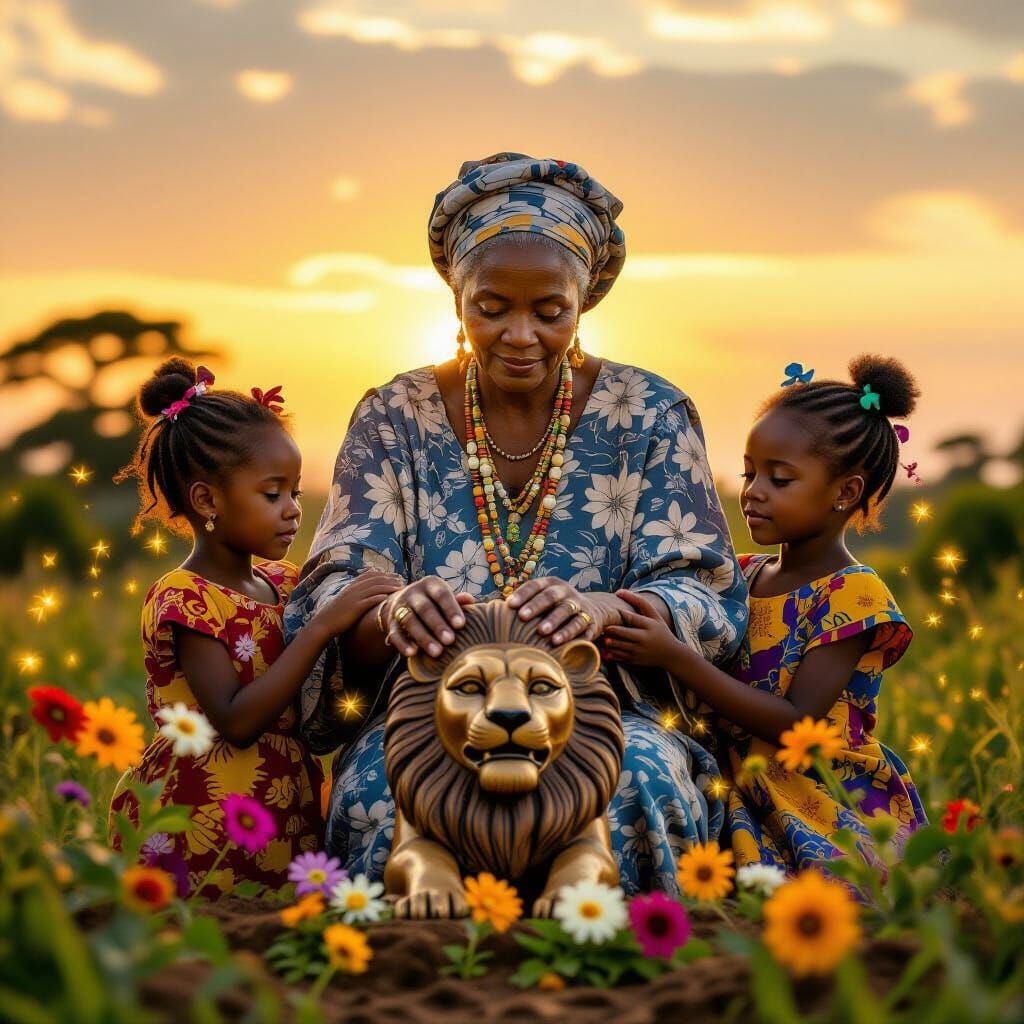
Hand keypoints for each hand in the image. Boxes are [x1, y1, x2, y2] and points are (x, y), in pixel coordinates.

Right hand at [313, 571, 404, 638]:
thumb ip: (357, 593)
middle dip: (390, 579)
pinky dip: (378, 597)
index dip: (384, 574)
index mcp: (352, 585)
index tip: (396, 575)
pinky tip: (387, 597)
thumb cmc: (337, 614)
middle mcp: (354, 589)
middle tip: (402, 580)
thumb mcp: (346, 599)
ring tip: (399, 588)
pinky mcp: (355, 608)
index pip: (370, 574)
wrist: (324, 623)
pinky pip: (368, 600)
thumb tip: (370, 592)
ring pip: (374, 588)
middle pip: (375, 579)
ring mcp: (354, 597)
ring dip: (388, 587)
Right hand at [382, 576, 475, 657]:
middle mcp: (413, 593)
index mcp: (430, 584)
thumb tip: (470, 600)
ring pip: (410, 621)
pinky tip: (412, 654)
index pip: (442, 595)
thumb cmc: (434, 603)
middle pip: (425, 609)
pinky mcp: (390, 623)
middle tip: (450, 641)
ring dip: (423, 637)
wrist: (403, 603)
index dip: (451, 609)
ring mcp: (399, 607)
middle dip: (437, 625)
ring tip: (436, 652)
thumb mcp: (445, 597)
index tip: (461, 625)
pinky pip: (395, 634)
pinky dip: (403, 644)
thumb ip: (457, 600)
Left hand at [505, 577, 619, 645]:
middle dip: (536, 606)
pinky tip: (558, 642)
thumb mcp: (544, 599)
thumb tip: (490, 612)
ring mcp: (579, 605)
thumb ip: (524, 604)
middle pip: (550, 596)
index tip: (509, 605)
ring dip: (554, 621)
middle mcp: (566, 592)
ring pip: (567, 611)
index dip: (522, 594)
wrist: (595, 610)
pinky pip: (580, 626)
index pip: (535, 585)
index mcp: (551, 584)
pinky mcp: (590, 620)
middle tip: (522, 616)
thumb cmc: (557, 608)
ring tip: (542, 632)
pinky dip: (570, 634)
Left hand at [602, 590, 683, 668]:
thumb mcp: (654, 615)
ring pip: (619, 646)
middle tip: (603, 626)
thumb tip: (619, 591)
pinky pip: (619, 656)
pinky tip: (604, 648)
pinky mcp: (634, 660)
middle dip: (612, 630)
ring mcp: (639, 651)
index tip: (614, 610)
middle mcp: (644, 639)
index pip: (633, 618)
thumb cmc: (659, 630)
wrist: (671, 654)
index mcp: (649, 626)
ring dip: (608, 641)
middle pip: (624, 633)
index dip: (622, 614)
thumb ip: (639, 602)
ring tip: (602, 637)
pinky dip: (610, 652)